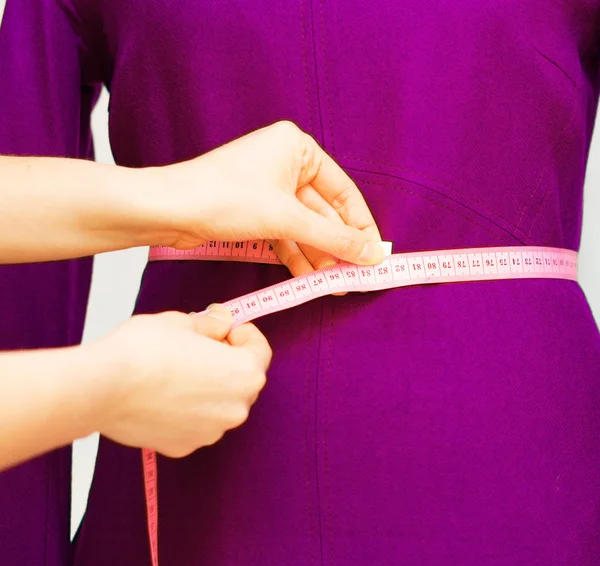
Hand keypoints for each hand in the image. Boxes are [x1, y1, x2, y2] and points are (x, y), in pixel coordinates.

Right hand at [89, 305, 271, 456]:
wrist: (102, 386)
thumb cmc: (144, 350)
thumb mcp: (184, 321)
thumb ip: (212, 324)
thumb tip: (222, 322)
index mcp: (244, 374)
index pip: (260, 350)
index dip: (243, 333)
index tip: (225, 326)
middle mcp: (235, 409)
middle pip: (241, 379)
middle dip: (226, 360)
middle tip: (198, 343)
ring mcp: (210, 432)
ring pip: (218, 403)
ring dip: (207, 386)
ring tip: (175, 368)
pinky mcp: (184, 446)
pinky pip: (195, 422)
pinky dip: (187, 408)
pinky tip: (161, 393)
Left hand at [148, 121, 384, 275]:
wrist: (169, 210)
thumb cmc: (225, 197)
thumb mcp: (288, 219)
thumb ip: (334, 237)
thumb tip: (372, 254)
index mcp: (297, 148)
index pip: (342, 191)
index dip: (360, 225)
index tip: (374, 253)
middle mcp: (284, 164)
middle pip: (323, 211)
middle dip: (337, 245)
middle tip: (354, 275)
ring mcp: (267, 188)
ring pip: (304, 226)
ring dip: (318, 254)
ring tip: (334, 284)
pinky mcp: (253, 210)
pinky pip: (284, 233)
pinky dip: (296, 254)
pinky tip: (309, 278)